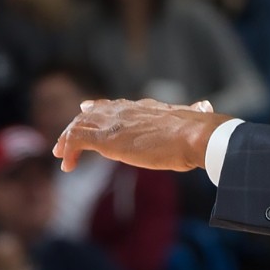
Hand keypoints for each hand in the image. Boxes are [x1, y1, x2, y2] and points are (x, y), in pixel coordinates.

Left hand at [53, 98, 231, 172]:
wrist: (194, 135)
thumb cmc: (198, 133)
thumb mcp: (193, 119)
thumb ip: (195, 112)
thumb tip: (207, 107)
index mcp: (146, 107)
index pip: (117, 104)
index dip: (100, 107)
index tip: (88, 109)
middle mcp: (127, 110)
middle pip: (94, 112)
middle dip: (78, 123)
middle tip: (66, 138)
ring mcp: (115, 122)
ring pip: (80, 124)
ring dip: (67, 139)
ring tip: (61, 155)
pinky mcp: (107, 138)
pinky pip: (77, 140)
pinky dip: (68, 150)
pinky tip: (67, 165)